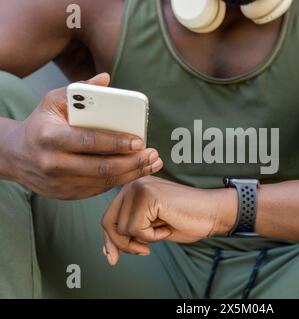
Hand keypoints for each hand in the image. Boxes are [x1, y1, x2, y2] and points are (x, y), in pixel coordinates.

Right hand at [6, 73, 162, 198]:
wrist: (17, 156)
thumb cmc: (42, 124)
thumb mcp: (53, 101)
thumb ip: (80, 89)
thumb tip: (106, 79)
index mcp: (51, 137)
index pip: (90, 141)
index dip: (117, 142)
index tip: (140, 141)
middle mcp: (53, 163)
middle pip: (101, 167)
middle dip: (132, 162)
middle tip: (152, 155)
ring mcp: (60, 183)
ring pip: (104, 181)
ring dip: (132, 174)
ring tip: (151, 164)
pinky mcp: (66, 195)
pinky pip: (99, 189)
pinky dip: (120, 180)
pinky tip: (135, 172)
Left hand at [101, 176, 236, 265]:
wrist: (211, 213)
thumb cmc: (186, 220)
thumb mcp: (151, 228)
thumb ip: (130, 232)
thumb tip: (108, 252)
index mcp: (133, 189)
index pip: (109, 217)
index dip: (110, 241)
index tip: (114, 258)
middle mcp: (133, 183)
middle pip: (109, 223)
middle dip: (123, 244)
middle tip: (144, 250)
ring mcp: (139, 187)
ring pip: (123, 229)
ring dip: (144, 238)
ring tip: (164, 227)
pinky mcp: (148, 195)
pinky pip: (136, 229)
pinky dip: (153, 236)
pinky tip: (168, 225)